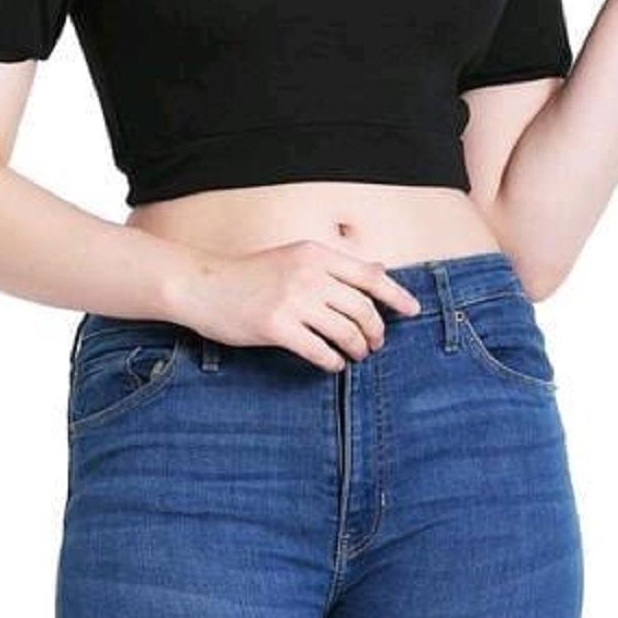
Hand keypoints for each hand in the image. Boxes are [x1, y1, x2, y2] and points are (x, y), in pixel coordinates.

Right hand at [173, 240, 422, 373]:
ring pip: (345, 331)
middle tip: (376, 343)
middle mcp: (308, 274)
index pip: (370, 275)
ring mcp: (292, 300)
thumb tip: (379, 268)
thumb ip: (337, 266)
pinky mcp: (276, 327)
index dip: (397, 295)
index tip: (413, 311)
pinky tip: (333, 364)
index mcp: (315, 254)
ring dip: (357, 347)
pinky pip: (319, 350)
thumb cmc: (251, 274)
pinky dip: (333, 360)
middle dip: (376, 330)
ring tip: (357, 354)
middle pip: (362, 307)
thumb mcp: (296, 258)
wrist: (204, 285)